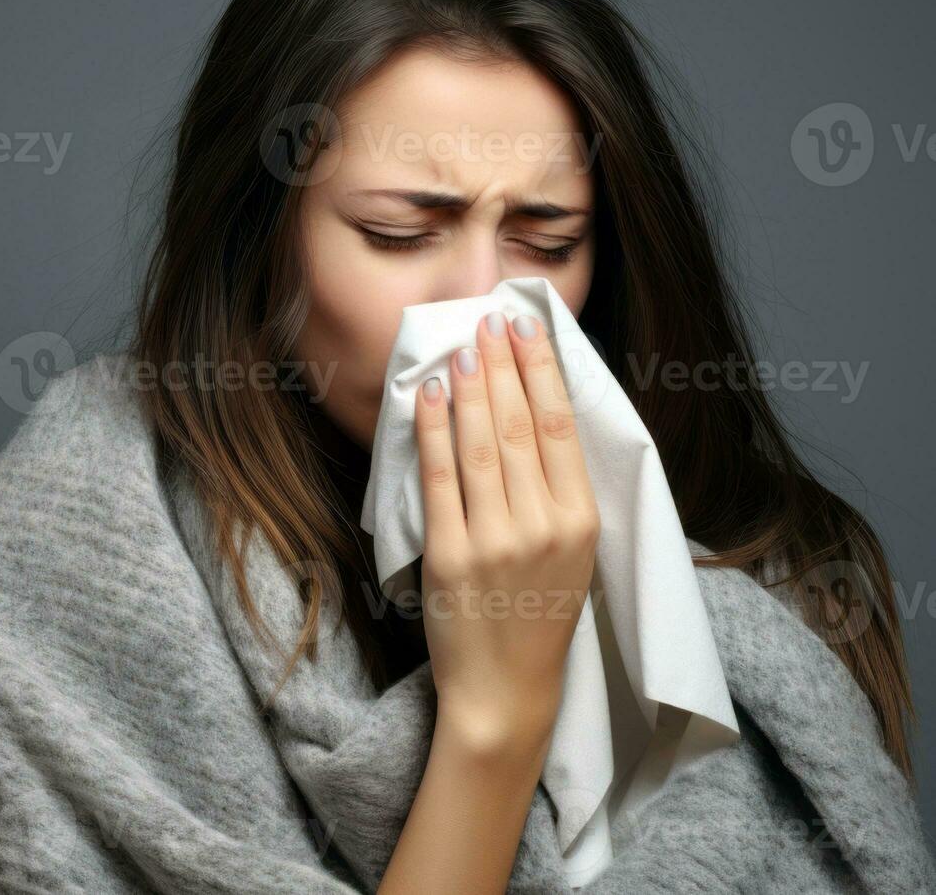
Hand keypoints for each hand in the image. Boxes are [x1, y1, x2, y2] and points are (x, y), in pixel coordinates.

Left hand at [414, 310, 600, 748]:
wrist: (506, 690)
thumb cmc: (540, 615)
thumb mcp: (573, 554)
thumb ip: (559, 492)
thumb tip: (535, 413)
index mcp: (582, 522)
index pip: (561, 427)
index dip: (542, 370)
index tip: (528, 328)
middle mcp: (544, 526)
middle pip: (521, 426)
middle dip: (504, 365)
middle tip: (491, 319)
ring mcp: (496, 542)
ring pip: (482, 445)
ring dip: (471, 389)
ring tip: (463, 347)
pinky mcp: (451, 557)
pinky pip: (440, 480)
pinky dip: (433, 432)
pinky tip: (428, 396)